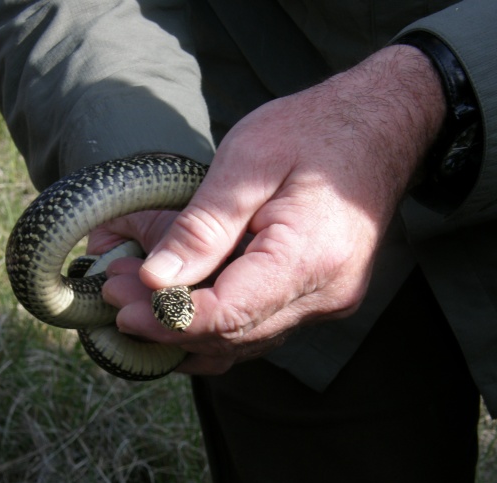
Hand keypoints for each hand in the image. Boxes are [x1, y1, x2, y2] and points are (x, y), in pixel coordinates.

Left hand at [100, 45, 445, 374]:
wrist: (382, 127)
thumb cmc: (315, 131)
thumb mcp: (249, 162)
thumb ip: (204, 226)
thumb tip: (156, 279)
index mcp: (310, 257)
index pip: (229, 314)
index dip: (168, 320)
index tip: (120, 309)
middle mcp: (324, 294)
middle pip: (232, 335)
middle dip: (166, 324)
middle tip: (113, 295)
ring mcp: (326, 301)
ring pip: (244, 341)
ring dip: (186, 329)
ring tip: (135, 298)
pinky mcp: (320, 298)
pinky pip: (260, 328)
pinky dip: (216, 325)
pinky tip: (177, 308)